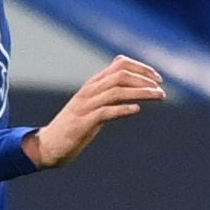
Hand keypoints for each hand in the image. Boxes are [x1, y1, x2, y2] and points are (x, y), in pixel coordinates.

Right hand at [25, 55, 163, 168]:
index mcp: (93, 84)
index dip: (141, 68)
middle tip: (161, 90)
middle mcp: (89, 91)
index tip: (157, 78)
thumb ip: (106, 88)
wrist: (48, 145)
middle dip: (145, 80)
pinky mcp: (83, 122)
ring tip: (158, 97)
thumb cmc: (73, 125)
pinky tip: (137, 110)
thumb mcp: (91, 103)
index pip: (120, 64)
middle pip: (121, 75)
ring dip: (141, 93)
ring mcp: (86, 106)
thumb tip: (122, 72)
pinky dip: (123, 109)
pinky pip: (106, 111)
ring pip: (117, 91)